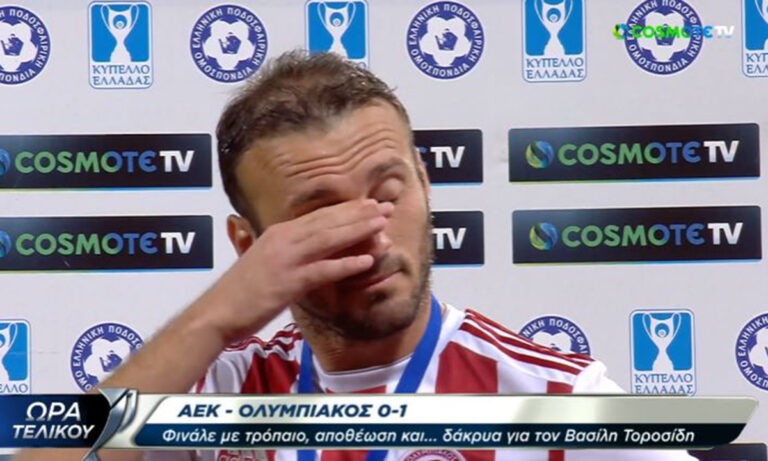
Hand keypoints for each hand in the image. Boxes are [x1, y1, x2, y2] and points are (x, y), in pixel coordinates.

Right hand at [197, 199, 393, 342]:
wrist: (216, 312)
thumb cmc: (241, 292)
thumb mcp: (264, 260)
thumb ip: (286, 250)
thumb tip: (311, 247)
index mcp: (278, 233)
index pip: (320, 216)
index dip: (347, 209)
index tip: (370, 204)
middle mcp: (283, 240)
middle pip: (328, 222)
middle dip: (360, 214)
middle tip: (386, 207)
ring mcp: (286, 260)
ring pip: (329, 239)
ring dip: (358, 231)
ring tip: (383, 225)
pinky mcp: (288, 283)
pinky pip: (322, 271)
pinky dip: (346, 264)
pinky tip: (367, 261)